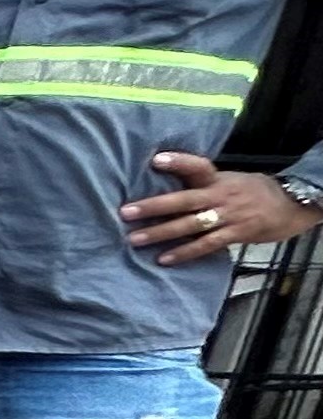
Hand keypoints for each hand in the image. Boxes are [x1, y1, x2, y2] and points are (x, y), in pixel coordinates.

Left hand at [122, 152, 321, 265]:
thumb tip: (165, 186)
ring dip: (161, 232)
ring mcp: (228, 215)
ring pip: (190, 224)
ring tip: (135, 239)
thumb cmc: (252, 193)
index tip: (155, 159)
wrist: (291, 205)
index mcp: (218, 179)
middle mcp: (221, 195)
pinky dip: (184, 252)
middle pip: (184, 199)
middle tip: (126, 212)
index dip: (178, 161)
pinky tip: (163, 259)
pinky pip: (206, 245)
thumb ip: (202, 184)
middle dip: (153, 206)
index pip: (197, 166)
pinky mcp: (236, 233)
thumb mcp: (229, 181)